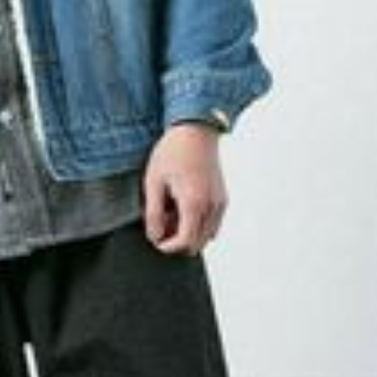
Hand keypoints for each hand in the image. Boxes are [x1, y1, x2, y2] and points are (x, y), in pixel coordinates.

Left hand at [142, 122, 227, 254]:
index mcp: (194, 204)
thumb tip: (155, 237)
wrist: (195, 129)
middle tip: (161, 221)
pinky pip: (213, 223)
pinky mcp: (223, 197)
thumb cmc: (172, 152)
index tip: (155, 239)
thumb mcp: (154, 181)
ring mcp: (220, 203)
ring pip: (207, 235)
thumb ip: (154, 212)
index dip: (168, 247)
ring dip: (189, 232)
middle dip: (178, 240)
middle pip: (197, 243)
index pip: (185, 242)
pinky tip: (183, 205)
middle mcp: (212, 207)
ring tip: (171, 210)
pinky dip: (199, 223)